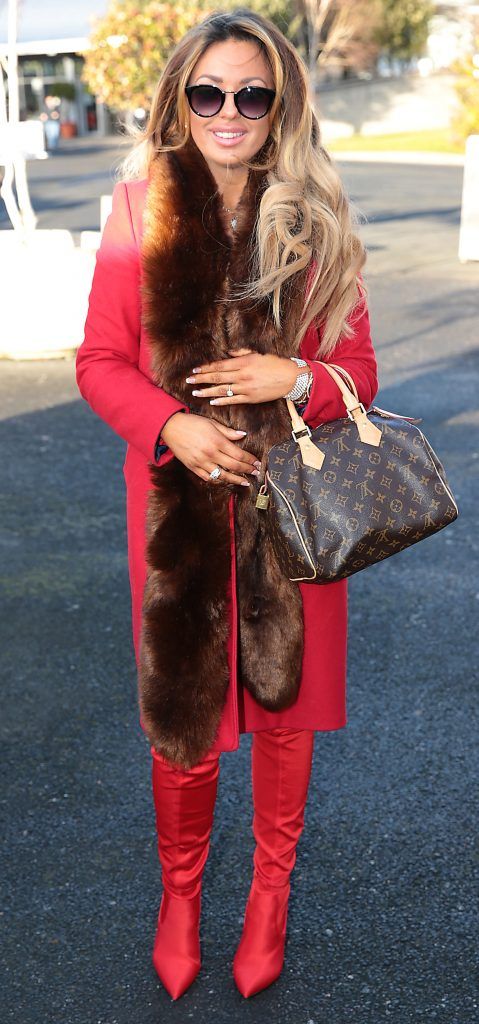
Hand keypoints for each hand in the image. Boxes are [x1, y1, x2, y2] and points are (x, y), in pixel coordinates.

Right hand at [160, 411, 261, 486]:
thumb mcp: (212, 423)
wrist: (171, 427)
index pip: (239, 454)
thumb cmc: (192, 423)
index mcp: (217, 441)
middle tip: (255, 473)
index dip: (250, 460)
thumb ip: (228, 432)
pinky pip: (208, 478)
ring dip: (235, 479)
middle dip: (247, 470)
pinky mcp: (193, 467)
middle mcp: (210, 454)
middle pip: (234, 466)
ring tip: (244, 482)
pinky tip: (225, 480)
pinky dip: (218, 480)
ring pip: (222, 475)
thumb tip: (243, 435)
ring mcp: (201, 462)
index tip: (257, 463)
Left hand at [185, 348, 299, 404]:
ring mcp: (245, 388)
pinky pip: (232, 400)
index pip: (219, 365)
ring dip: (207, 391)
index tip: (195, 370)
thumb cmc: (274, 364)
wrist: (290, 378)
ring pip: (221, 390)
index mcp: (243, 362)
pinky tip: (212, 401)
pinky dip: (221, 401)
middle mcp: (242, 375)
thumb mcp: (257, 354)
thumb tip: (228, 353)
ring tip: (196, 392)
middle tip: (189, 381)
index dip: (205, 368)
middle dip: (201, 379)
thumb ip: (241, 353)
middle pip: (217, 377)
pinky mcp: (250, 398)